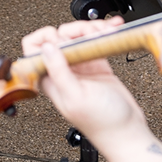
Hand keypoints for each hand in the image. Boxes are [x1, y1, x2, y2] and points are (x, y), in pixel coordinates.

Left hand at [21, 17, 150, 148]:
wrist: (127, 132)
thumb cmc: (103, 123)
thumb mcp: (76, 96)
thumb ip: (59, 71)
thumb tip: (46, 47)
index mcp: (51, 80)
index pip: (34, 50)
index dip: (43, 37)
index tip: (60, 36)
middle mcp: (63, 72)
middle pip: (60, 37)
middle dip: (76, 30)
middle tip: (91, 34)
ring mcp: (81, 67)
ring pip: (79, 36)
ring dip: (92, 29)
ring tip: (106, 31)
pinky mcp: (97, 65)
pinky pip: (96, 42)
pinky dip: (104, 33)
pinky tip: (112, 29)